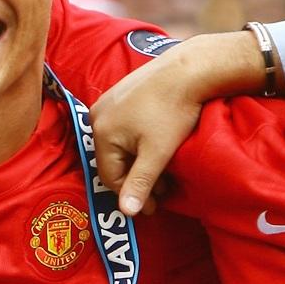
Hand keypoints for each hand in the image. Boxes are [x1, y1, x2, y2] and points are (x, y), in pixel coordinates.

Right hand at [89, 30, 274, 216]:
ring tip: (163, 170)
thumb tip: (126, 213)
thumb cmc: (172, 112)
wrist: (188, 70)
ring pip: (119, 145)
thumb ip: (139, 183)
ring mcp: (107, 102)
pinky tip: (157, 146)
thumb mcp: (157, 153)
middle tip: (163, 190)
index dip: (132, 195)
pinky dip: (138, 142)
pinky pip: (123, 128)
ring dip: (138, 161)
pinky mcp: (119, 94)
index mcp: (101, 132)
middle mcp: (96, 116)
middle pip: (113, 160)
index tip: (154, 207)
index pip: (110, 177)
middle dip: (137, 178)